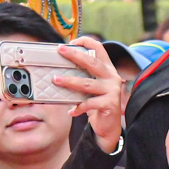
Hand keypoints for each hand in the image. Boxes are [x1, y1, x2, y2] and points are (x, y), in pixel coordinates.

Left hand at [54, 37, 124, 152]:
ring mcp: (112, 90)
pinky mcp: (110, 104)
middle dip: (75, 55)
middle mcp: (112, 77)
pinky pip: (89, 103)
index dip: (86, 42)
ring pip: (87, 83)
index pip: (99, 48)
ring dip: (70, 81)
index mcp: (107, 69)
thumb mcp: (91, 88)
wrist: (109, 126)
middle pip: (92, 62)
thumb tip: (60, 69)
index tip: (71, 42)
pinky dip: (78, 108)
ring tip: (56, 80)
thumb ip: (83, 77)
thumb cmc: (97, 104)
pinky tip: (71, 111)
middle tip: (61, 50)